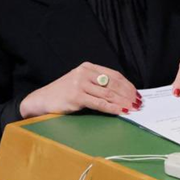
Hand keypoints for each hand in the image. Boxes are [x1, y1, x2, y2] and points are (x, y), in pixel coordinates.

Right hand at [20, 62, 140, 117]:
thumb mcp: (80, 82)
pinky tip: (120, 112)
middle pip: (113, 83)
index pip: (114, 74)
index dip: (127, 84)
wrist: (41, 100)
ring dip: (123, 102)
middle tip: (138, 102)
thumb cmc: (62, 93)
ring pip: (108, 93)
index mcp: (87, 67)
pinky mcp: (76, 96)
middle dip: (128, 94)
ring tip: (132, 108)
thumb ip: (96, 84)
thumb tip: (120, 93)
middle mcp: (84, 73)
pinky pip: (99, 103)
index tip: (136, 93)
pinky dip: (112, 108)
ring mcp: (80, 84)